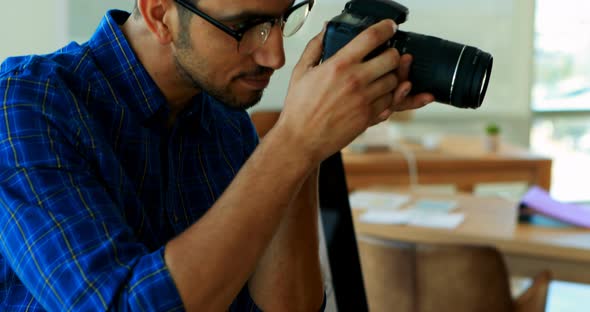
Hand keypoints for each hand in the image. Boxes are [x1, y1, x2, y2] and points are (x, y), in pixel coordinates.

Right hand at [277, 19, 433, 163]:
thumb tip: (326, 30)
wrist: (301, 139)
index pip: (371, 38)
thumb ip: (315, 47)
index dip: (386, 29)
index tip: (389, 28)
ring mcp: (364, 100)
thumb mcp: (301, 71)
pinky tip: (377, 95)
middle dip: (392, 55)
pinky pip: (390, 102)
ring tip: (380, 78)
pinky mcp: (368, 117)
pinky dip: (388, 97)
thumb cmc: (299, 108)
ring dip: (391, 77)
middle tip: (385, 57)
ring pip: (395, 82)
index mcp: (339, 65)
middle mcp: (355, 81)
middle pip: (391, 59)